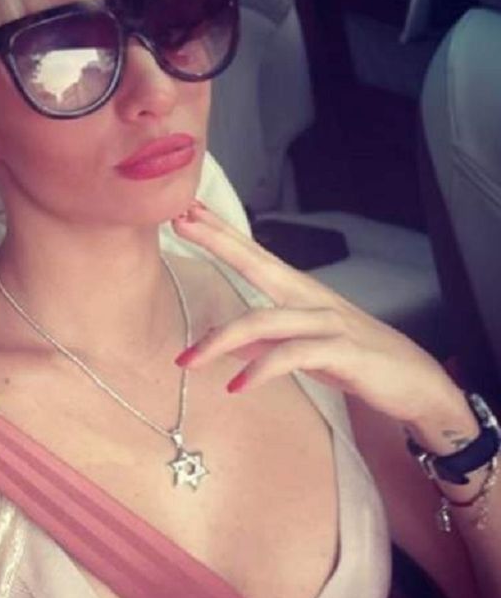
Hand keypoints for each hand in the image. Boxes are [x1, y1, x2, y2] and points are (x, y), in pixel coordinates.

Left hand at [172, 201, 465, 428]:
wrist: (418, 385)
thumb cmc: (355, 361)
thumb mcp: (300, 351)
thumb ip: (261, 344)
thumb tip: (220, 342)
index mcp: (300, 293)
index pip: (254, 255)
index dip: (223, 233)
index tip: (189, 211)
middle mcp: (312, 299)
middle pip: (258, 262)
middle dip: (218, 240)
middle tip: (179, 220)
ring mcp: (328, 322)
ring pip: (265, 319)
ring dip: (221, 339)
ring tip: (186, 360)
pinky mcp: (342, 352)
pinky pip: (293, 356)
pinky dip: (261, 370)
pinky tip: (236, 386)